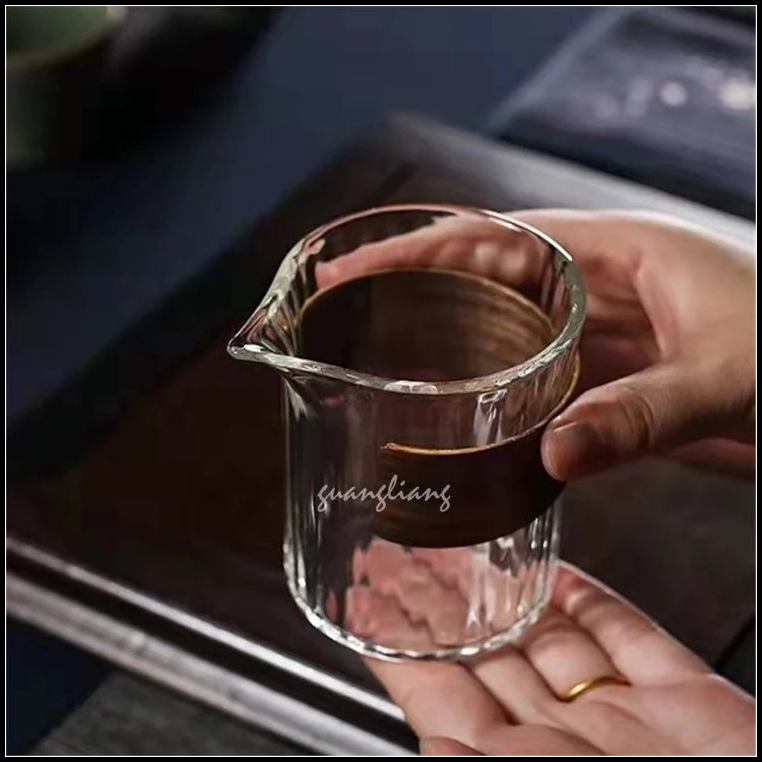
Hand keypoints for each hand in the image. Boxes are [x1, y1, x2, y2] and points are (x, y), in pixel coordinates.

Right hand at [318, 210, 754, 478]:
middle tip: (347, 315)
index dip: (421, 249)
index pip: (497, 237)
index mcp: (617, 253)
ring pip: (506, 329)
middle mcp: (599, 286)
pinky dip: (496, 391)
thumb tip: (550, 452)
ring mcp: (604, 334)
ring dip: (450, 343)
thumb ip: (640, 414)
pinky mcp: (613, 379)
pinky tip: (463, 411)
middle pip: (486, 278)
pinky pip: (537, 377)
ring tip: (385, 362)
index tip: (357, 268)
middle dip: (416, 291)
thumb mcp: (723, 378)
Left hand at [366, 563, 754, 755]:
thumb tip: (431, 746)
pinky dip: (588, 598)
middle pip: (486, 659)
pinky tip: (554, 569)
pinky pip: (627, 635)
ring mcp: (626, 726)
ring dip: (506, 591)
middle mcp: (564, 752)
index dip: (398, 647)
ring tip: (463, 547)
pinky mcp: (686, 702)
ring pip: (549, 639)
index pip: (437, 699)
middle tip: (402, 554)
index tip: (362, 600)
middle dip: (442, 605)